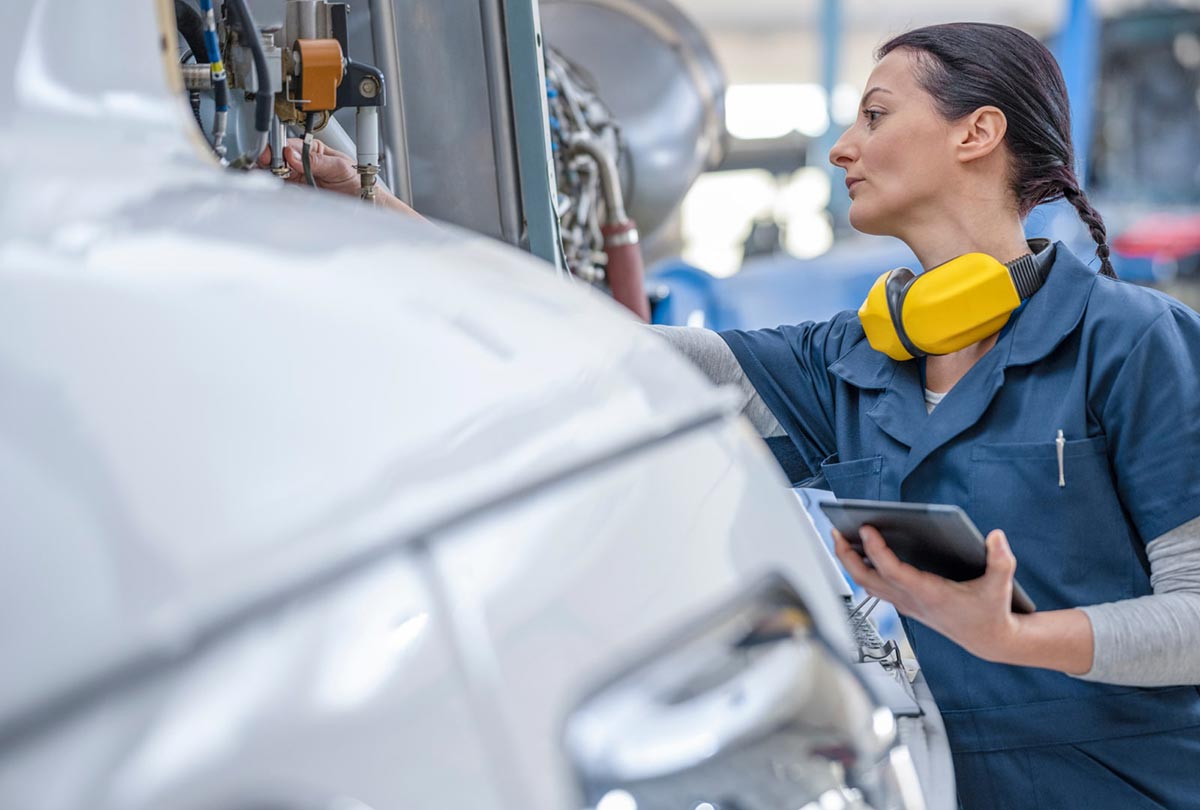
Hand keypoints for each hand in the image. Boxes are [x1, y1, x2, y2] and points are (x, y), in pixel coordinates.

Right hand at [258, 138, 424, 219]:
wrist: (367, 204)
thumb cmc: (358, 182)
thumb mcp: (340, 167)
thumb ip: (317, 161)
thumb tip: (293, 153)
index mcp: (312, 151)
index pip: (289, 145)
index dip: (278, 148)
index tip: (272, 154)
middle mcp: (302, 164)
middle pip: (277, 160)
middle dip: (270, 162)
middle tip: (270, 167)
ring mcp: (298, 181)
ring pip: (275, 177)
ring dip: (270, 177)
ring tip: (272, 179)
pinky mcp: (298, 198)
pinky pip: (282, 194)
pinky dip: (276, 193)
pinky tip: (277, 191)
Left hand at [833, 525, 1020, 662]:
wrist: (989, 641)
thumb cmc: (992, 611)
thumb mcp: (1001, 585)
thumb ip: (1002, 560)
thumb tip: (997, 536)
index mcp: (930, 594)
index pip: (892, 571)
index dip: (876, 550)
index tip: (866, 528)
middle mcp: (912, 601)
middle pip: (867, 579)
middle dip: (847, 556)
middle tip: (836, 530)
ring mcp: (906, 605)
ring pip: (867, 584)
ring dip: (850, 563)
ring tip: (841, 537)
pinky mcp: (906, 605)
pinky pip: (875, 588)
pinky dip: (862, 571)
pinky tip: (860, 553)